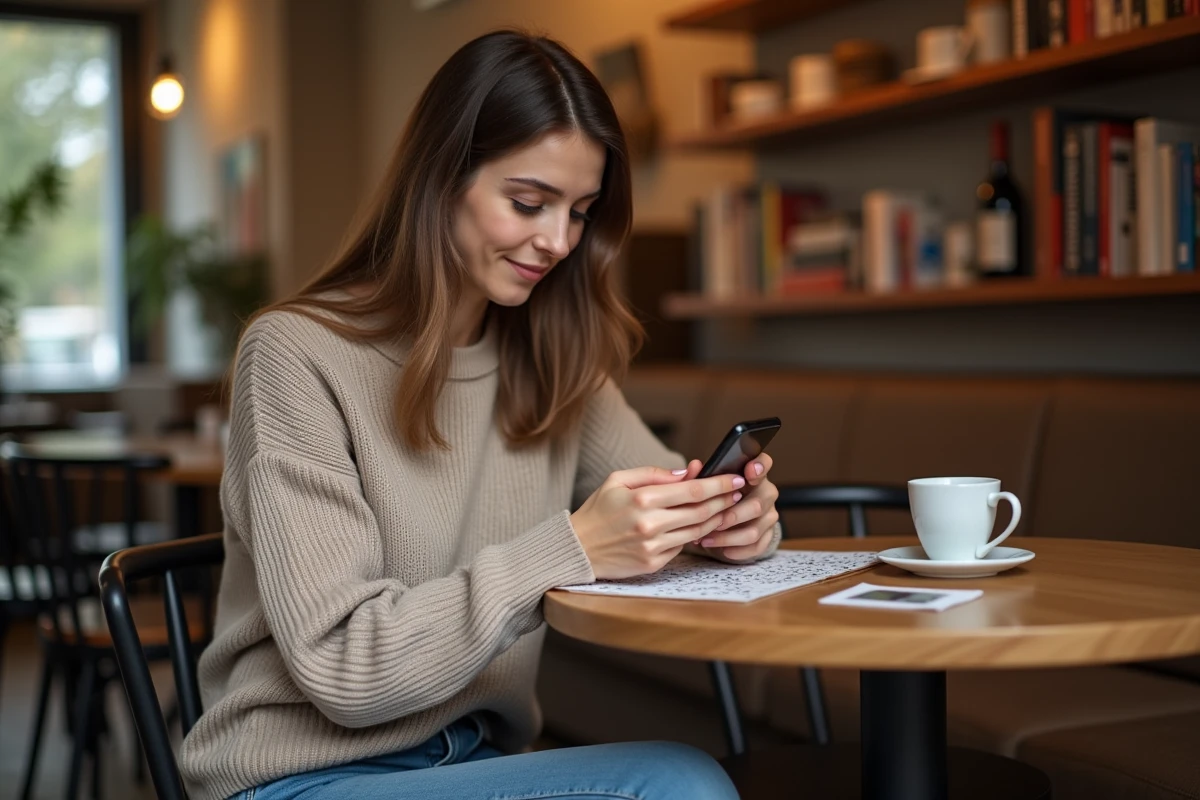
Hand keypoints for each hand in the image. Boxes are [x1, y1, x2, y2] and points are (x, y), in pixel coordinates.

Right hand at [571, 462, 744, 579]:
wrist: (577, 549)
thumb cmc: (597, 511)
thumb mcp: (617, 480)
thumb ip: (652, 473)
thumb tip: (686, 473)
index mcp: (642, 499)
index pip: (694, 490)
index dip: (720, 484)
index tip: (736, 478)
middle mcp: (650, 524)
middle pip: (702, 512)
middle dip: (725, 500)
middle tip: (738, 492)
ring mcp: (653, 547)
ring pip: (698, 531)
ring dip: (716, 519)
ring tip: (725, 507)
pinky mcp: (653, 564)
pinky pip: (683, 547)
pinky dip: (695, 535)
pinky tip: (701, 526)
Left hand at [696, 454, 778, 561]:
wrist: (728, 523)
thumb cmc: (716, 498)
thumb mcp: (707, 487)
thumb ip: (700, 476)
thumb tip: (694, 466)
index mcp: (752, 474)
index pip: (764, 463)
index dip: (759, 466)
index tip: (749, 472)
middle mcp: (766, 492)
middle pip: (758, 505)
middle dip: (731, 516)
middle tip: (712, 522)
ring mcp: (770, 514)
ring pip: (754, 530)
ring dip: (728, 537)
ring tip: (706, 540)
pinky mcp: (768, 535)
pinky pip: (757, 546)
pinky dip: (738, 550)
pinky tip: (723, 550)